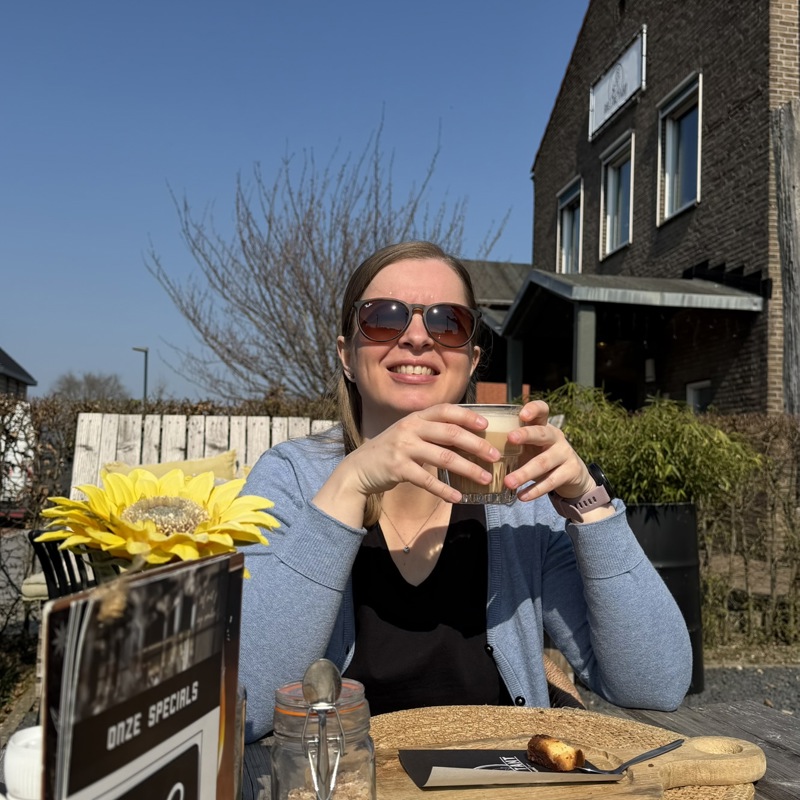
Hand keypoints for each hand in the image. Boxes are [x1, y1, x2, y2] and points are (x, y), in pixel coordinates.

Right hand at [313, 404, 502, 525]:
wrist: (359, 468)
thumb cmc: (390, 451)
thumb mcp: (408, 434)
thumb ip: (431, 432)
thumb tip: (466, 437)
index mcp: (415, 418)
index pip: (445, 410)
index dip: (467, 416)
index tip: (487, 425)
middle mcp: (410, 429)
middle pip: (450, 434)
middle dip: (476, 445)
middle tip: (495, 456)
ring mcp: (403, 448)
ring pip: (443, 457)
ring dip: (468, 469)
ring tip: (485, 479)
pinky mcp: (398, 469)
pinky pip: (427, 480)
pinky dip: (444, 490)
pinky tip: (458, 497)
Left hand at [503, 400, 596, 502]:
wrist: (572, 476)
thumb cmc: (540, 457)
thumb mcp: (529, 448)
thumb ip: (511, 446)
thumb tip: (477, 450)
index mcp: (543, 426)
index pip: (542, 410)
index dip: (533, 409)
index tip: (521, 415)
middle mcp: (556, 437)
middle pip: (542, 433)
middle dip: (526, 435)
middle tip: (510, 438)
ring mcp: (565, 453)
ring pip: (543, 462)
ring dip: (524, 473)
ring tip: (508, 482)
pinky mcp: (571, 471)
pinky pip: (551, 481)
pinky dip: (535, 490)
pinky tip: (521, 497)